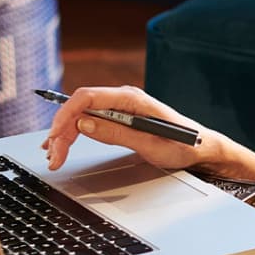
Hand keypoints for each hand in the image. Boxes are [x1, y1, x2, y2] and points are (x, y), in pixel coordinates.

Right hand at [43, 85, 226, 173]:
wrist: (201, 147)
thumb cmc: (182, 146)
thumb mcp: (150, 144)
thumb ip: (117, 133)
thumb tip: (84, 123)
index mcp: (132, 98)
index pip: (87, 97)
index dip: (66, 115)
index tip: (55, 135)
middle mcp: (124, 98)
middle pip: (80, 107)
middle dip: (62, 131)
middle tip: (53, 157)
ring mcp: (121, 107)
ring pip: (82, 115)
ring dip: (65, 134)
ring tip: (53, 154)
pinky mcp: (120, 117)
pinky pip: (91, 120)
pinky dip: (74, 133)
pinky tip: (62, 143)